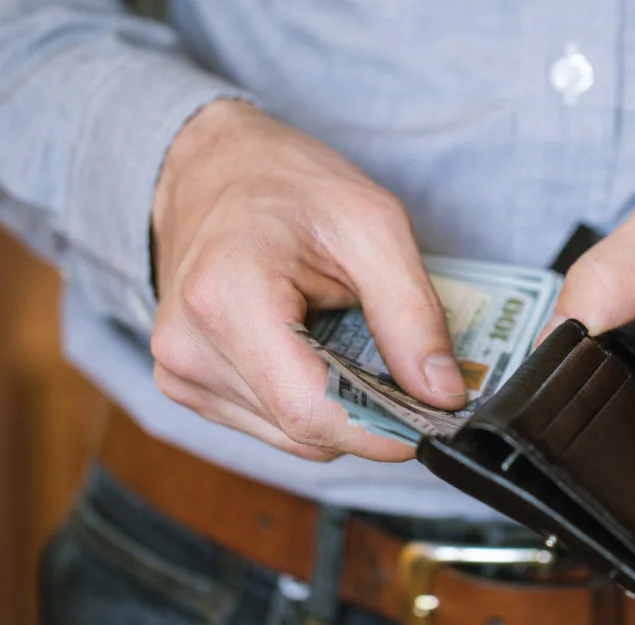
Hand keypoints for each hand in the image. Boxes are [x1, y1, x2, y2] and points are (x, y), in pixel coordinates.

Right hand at [150, 100, 466, 461]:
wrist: (214, 168)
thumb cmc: (289, 185)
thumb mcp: (373, 226)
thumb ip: (412, 314)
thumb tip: (444, 394)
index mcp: (227, 300)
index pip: (311, 411)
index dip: (384, 428)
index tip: (434, 416)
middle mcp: (189, 349)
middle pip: (306, 430)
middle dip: (370, 412)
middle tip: (404, 363)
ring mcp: (181, 372)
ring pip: (292, 436)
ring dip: (339, 407)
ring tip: (347, 339)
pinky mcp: (187, 385)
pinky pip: (270, 423)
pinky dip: (308, 400)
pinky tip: (314, 349)